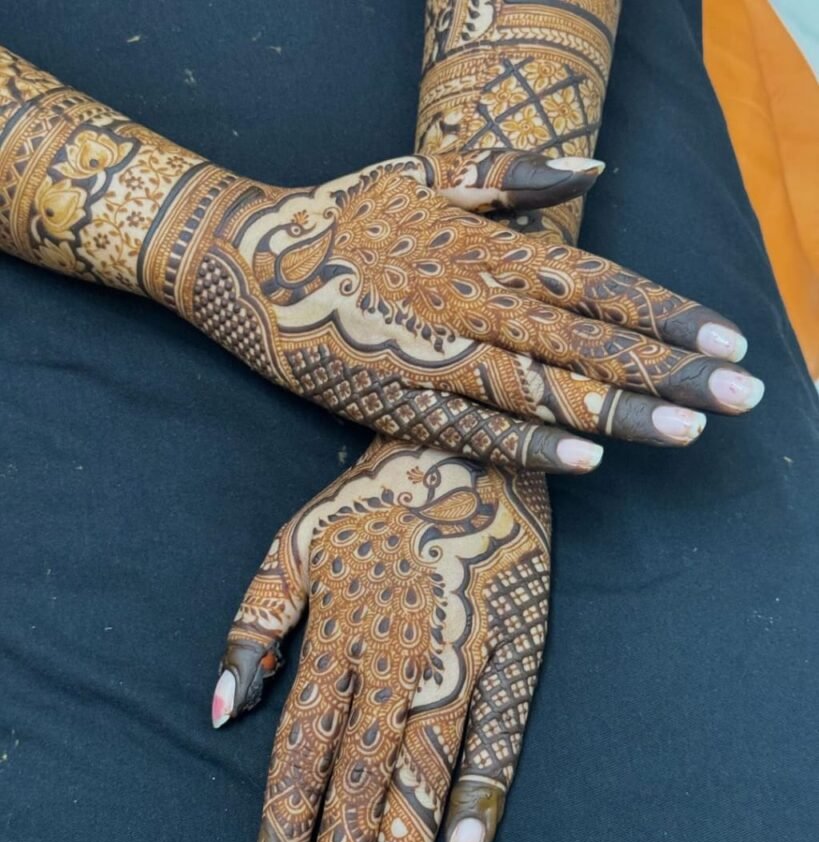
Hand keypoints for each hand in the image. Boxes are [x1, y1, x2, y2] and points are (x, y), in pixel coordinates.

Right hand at [193, 151, 763, 471]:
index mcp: (482, 247)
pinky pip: (468, 429)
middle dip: (670, 368)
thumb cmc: (337, 213)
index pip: (595, 282)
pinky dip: (525, 444)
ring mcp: (429, 355)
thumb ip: (510, 176)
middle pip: (585, 341)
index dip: (665, 311)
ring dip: (619, 411)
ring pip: (539, 388)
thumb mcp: (420, 170)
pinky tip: (585, 459)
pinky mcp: (390, 402)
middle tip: (745, 394)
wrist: (241, 258)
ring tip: (690, 430)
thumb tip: (595, 171)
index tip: (729, 338)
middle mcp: (467, 301)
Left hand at [211, 437, 551, 841]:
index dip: (283, 836)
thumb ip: (253, 628)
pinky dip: (483, 791)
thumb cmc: (371, 501)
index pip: (299, 758)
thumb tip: (222, 712)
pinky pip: (500, 734)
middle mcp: (391, 660)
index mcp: (334, 639)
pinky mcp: (513, 651)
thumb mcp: (289, 546)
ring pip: (421, 772)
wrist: (463, 446)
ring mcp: (456, 658)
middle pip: (356, 784)